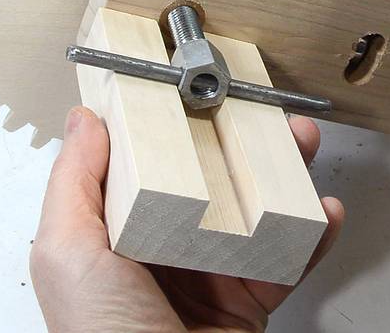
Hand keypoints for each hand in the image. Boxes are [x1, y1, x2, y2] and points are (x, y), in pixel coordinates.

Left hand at [30, 107, 343, 332]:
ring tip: (299, 145)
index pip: (149, 162)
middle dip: (243, 141)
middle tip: (262, 114)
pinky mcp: (252, 297)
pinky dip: (313, 233)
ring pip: (257, 207)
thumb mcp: (67, 257)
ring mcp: (213, 271)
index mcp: (119, 231)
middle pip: (213, 178)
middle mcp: (167, 246)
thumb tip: (82, 122)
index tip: (195, 92)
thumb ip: (73, 185)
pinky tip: (321, 211)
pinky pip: (290, 256)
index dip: (174, 124)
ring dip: (285, 172)